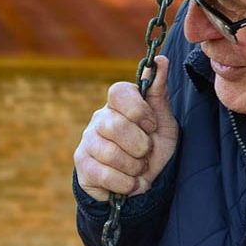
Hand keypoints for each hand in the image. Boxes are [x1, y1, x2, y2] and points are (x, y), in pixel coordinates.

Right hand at [74, 55, 177, 200]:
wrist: (142, 184)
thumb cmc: (152, 149)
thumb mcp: (164, 123)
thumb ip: (159, 93)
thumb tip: (161, 60)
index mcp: (119, 104)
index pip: (118, 91)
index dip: (138, 110)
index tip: (151, 126)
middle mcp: (99, 119)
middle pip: (115, 125)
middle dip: (140, 146)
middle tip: (146, 153)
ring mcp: (87, 141)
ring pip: (110, 153)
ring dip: (134, 167)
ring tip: (138, 169)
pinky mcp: (82, 165)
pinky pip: (104, 174)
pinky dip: (125, 184)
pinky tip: (129, 183)